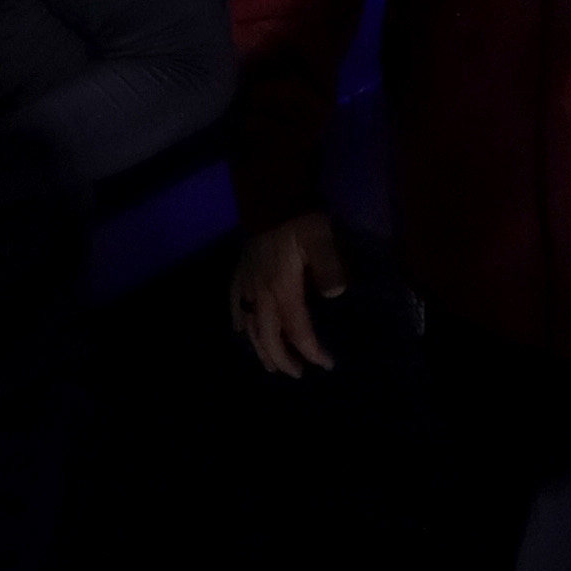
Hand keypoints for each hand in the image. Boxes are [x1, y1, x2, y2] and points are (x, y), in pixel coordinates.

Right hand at [230, 212, 348, 375]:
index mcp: (281, 289)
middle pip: (269, 337)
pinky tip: (242, 331)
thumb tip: (335, 295)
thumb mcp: (321, 238)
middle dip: (282, 359)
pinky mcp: (239, 275)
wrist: (271, 197)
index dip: (310, 351)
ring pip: (249, 327)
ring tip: (271, 364)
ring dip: (261, 349)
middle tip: (297, 374)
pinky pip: (234, 306)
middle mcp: (260, 294)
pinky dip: (239, 323)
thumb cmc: (300, 220)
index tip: (326, 364)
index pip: (296, 331)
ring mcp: (246, 285)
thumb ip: (329, 266)